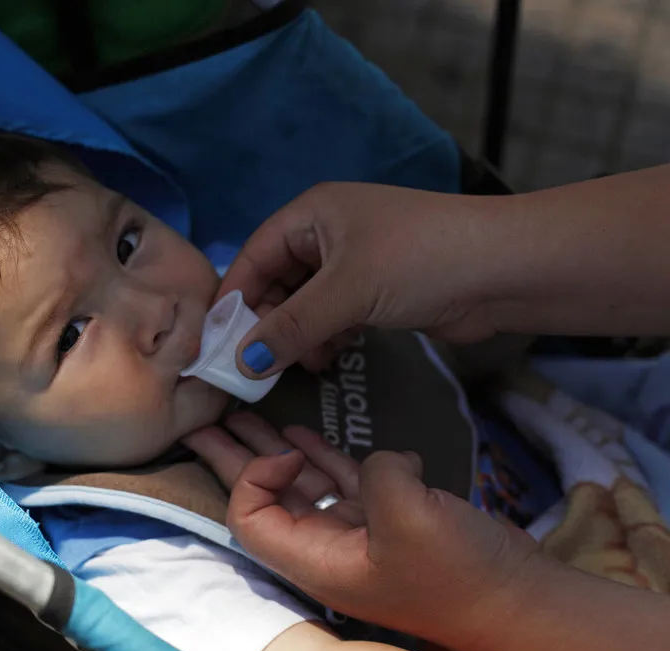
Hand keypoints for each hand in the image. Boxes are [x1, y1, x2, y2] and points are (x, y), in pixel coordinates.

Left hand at [186, 423, 543, 650]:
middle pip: (266, 497)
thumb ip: (373, 474)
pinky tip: (307, 432)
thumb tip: (377, 460)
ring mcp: (359, 534)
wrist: (524, 601)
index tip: (286, 451)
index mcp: (316, 561)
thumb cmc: (462, 575)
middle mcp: (328, 549)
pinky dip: (327, 456)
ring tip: (246, 413)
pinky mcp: (390, 519)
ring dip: (278, 447)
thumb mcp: (409, 516)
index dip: (253, 478)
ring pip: (304, 484)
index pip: (250, 518)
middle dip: (235, 454)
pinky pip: (344, 482)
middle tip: (204, 418)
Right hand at [218, 182, 507, 376]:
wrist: (505, 270)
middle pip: (276, 281)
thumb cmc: (418, 261)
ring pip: (304, 303)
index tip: (214, 342)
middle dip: (267, 322)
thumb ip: (291, 327)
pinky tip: (327, 358)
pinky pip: (332, 315)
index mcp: (312, 214)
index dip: (233, 297)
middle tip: (256, 366)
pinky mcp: (377, 291)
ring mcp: (354, 263)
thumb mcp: (347, 291)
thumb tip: (241, 362)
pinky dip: (324, 337)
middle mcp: (327, 234)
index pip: (254, 255)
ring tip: (300, 364)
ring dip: (297, 335)